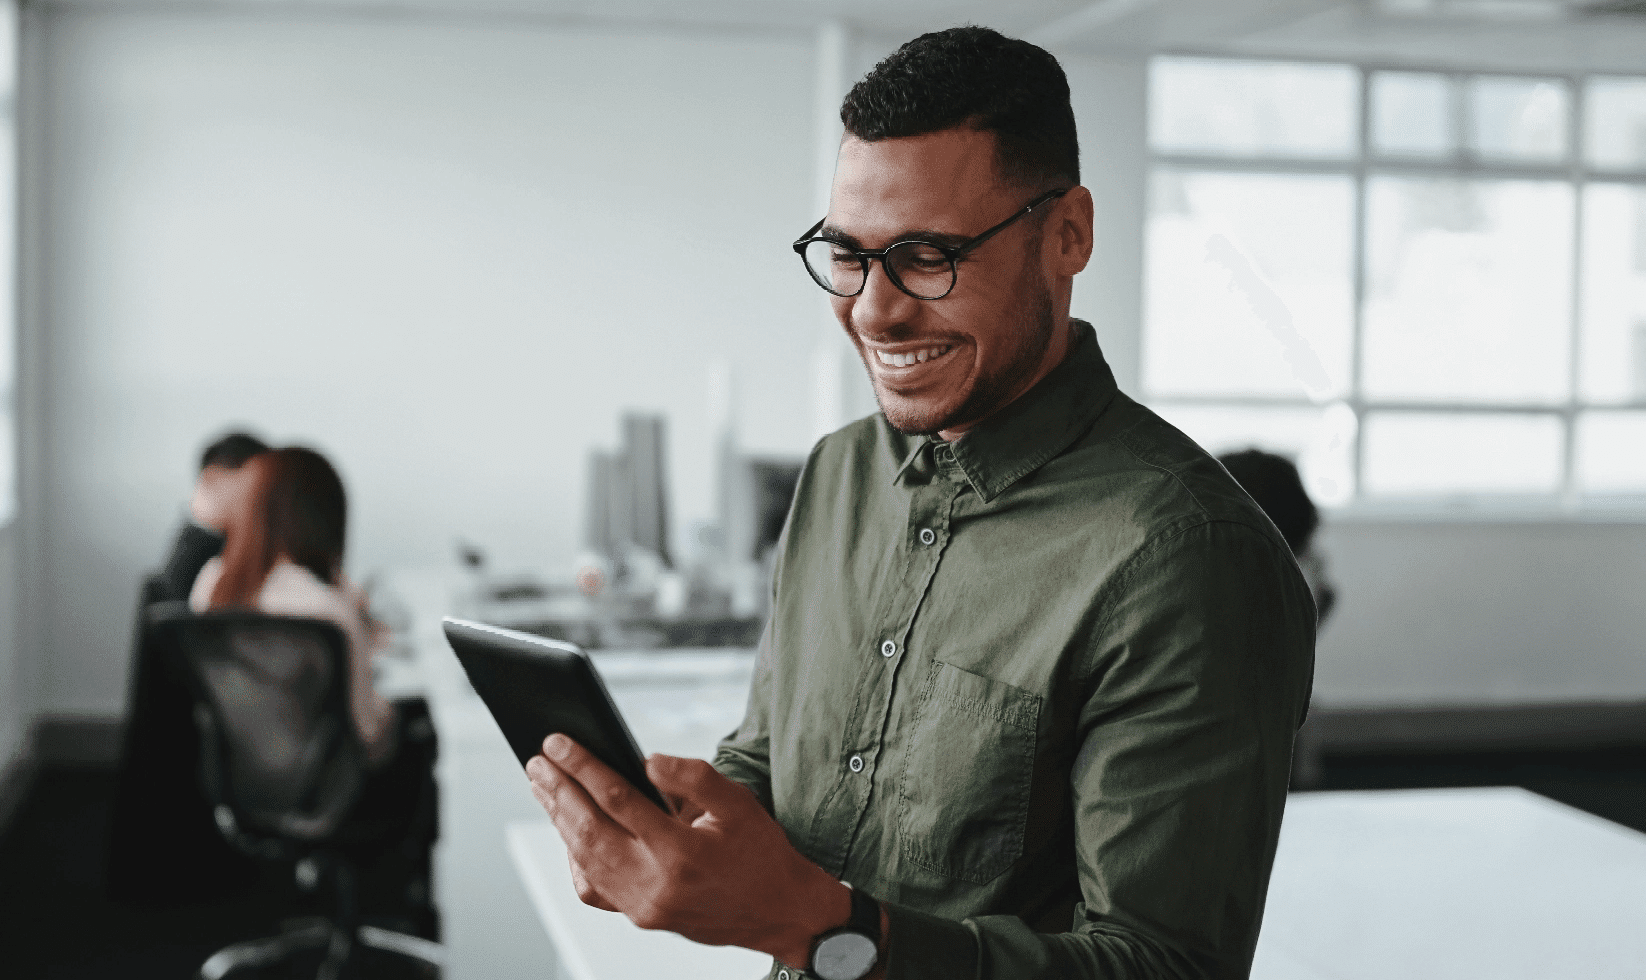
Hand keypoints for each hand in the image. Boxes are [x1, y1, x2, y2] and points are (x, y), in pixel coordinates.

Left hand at [526, 734, 849, 967]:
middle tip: (536, 760)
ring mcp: (644, 906)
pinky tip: (569, 833)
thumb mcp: (740, 803)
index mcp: (682, 851)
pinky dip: (576, 859)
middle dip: (558, 791)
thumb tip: (647, 760)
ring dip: (559, 820)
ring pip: (585, 859)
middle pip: (589, 830)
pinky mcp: (641, 917)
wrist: (780, 912)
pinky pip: (594, 888)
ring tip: (543, 787)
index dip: (583, 766)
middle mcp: (656, 884)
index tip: (558, 742)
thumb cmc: (762, 853)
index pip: (618, 800)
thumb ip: (694, 777)